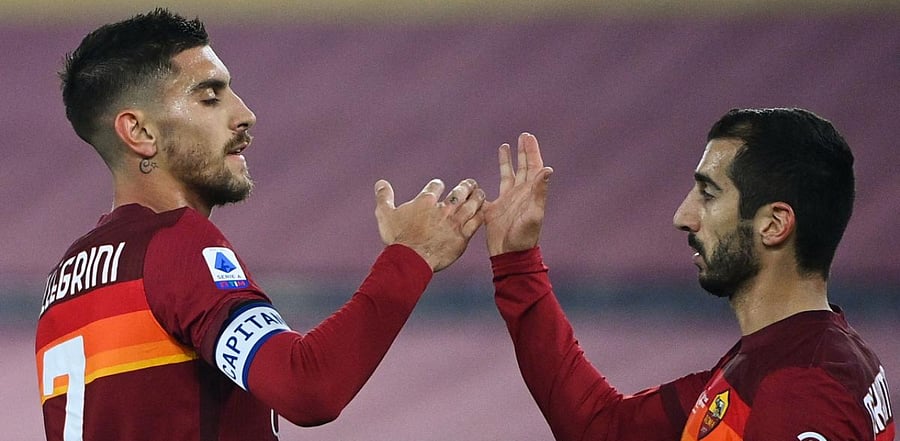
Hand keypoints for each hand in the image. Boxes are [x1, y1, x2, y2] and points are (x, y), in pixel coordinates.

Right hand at [374, 178, 484, 271]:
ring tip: (480, 193)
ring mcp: (455, 222)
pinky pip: (477, 222)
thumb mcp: (385, 215)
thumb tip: (380, 182)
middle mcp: (443, 208)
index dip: (438, 185)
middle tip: (470, 184)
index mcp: (426, 201)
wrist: (411, 260)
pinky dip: (481, 215)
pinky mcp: (463, 236)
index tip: (439, 186)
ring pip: (472, 204)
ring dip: (477, 196)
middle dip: (466, 186)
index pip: (436, 186)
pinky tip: (484, 212)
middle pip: (459, 191)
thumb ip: (384, 196)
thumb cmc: (397, 238)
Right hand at [482, 132, 552, 256]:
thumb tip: (548, 169)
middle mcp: (520, 194)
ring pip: (508, 176)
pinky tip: (483, 177)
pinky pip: (490, 191)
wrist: (510, 254)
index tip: (528, 136)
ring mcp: (508, 200)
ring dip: (508, 161)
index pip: (533, 166)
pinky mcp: (495, 209)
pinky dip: (487, 183)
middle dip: (523, 151)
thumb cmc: (524, 236)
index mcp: (530, 193)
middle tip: (522, 136)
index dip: (531, 151)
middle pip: (523, 167)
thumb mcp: (534, 213)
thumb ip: (540, 191)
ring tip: (505, 146)